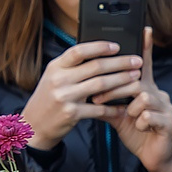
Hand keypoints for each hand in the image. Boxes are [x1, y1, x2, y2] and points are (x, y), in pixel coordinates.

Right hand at [20, 38, 141, 148]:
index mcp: (55, 67)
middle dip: (120, 63)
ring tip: (136, 78)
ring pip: (101, 85)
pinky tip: (125, 106)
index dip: (99, 47)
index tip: (117, 46)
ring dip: (122, 81)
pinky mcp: (72, 113)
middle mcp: (59, 79)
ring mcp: (65, 96)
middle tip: (137, 61)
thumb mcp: (53, 77)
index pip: (78, 51)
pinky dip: (114, 108)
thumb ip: (71, 66)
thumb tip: (98, 52)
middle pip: (96, 67)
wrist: (34, 125)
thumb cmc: (49, 98)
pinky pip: (99, 109)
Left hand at [100, 29, 171, 171]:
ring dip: (128, 108)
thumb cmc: (136, 133)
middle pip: (136, 81)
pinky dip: (139, 122)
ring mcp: (167, 108)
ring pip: (143, 97)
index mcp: (147, 90)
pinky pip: (149, 115)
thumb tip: (87, 91)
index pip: (144, 66)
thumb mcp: (118, 115)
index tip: (144, 29)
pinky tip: (139, 127)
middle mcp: (159, 95)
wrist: (153, 158)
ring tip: (125, 117)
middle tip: (98, 99)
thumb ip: (106, 102)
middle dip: (115, 90)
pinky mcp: (170, 122)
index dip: (145, 48)